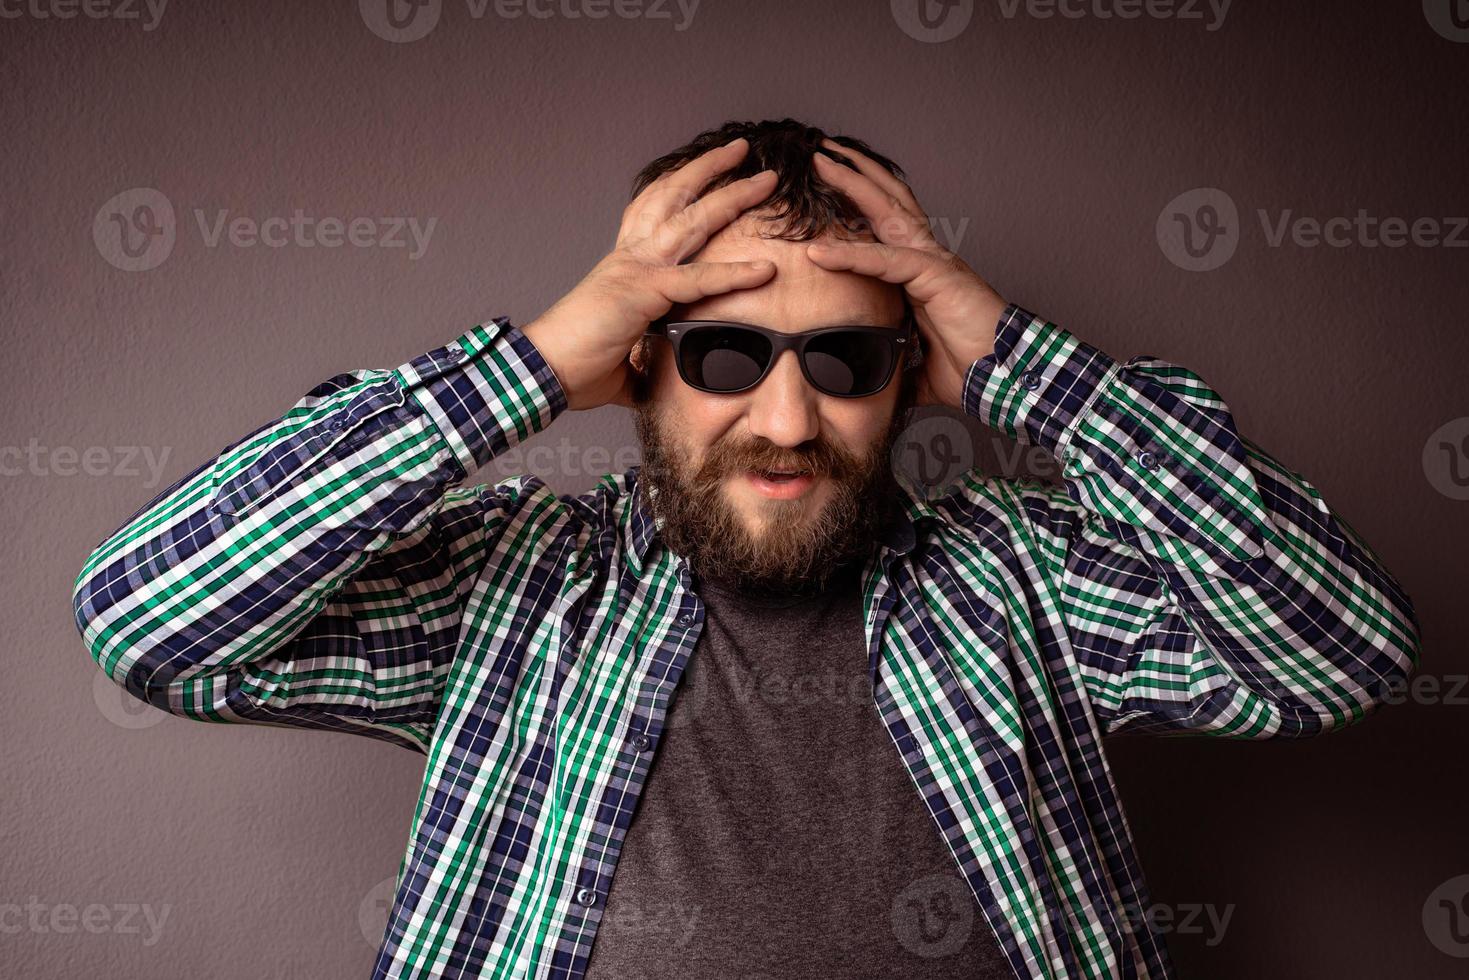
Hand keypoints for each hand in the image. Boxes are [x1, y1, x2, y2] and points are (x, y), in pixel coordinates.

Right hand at [521, 139, 778, 410]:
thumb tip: (654, 382)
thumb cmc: (575, 366)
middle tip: (741, 149)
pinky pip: (698, 279)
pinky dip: (734, 274)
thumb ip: (642, 361)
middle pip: (674, 196)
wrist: (543, 370)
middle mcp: (630, 255)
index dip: (679, 184)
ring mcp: (636, 268)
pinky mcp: (643, 292)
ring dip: (731, 195)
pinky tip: (765, 269)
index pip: (653, 209)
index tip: (706, 170)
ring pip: (691, 218)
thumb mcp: (621, 357)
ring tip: (766, 178)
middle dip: (711, 169)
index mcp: (623, 264)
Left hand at [804, 140, 1005, 410]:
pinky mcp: (936, 275)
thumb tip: (869, 382)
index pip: (887, 225)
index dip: (861, 201)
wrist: (1005, 376)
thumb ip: (894, 364)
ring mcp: (933, 261)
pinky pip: (884, 260)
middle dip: (855, 173)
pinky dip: (850, 256)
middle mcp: (928, 256)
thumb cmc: (971, 367)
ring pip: (887, 210)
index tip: (831, 184)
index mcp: (923, 271)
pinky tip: (818, 252)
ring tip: (822, 161)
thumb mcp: (917, 366)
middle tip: (823, 152)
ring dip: (853, 184)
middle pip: (887, 200)